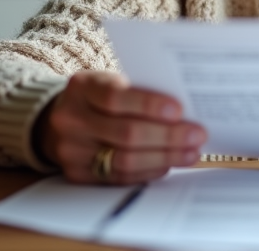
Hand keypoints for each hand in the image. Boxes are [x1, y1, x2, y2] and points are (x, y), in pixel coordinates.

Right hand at [36, 71, 206, 184]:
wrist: (61, 119)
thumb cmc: (99, 97)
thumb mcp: (111, 82)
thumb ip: (139, 91)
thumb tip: (185, 110)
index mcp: (81, 87)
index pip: (115, 97)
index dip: (148, 105)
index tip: (179, 110)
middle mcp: (71, 118)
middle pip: (125, 132)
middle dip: (167, 136)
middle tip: (197, 134)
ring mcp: (71, 149)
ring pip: (124, 159)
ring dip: (164, 157)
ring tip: (191, 152)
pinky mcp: (77, 174)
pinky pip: (119, 177)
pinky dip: (148, 171)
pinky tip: (168, 164)